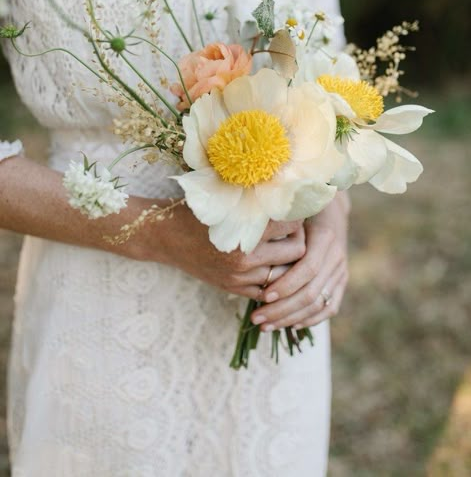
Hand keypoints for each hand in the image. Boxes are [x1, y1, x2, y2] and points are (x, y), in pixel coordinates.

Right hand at [131, 201, 305, 299]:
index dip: (298, 216)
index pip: (291, 225)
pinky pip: (267, 289)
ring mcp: (240, 278)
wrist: (166, 237)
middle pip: (296, 251)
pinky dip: (273, 278)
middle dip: (299, 238)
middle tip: (295, 228)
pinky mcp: (234, 289)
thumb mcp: (226, 200)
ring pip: (284, 273)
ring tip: (284, 244)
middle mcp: (245, 258)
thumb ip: (255, 198)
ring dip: (288, 260)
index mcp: (244, 231)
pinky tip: (270, 263)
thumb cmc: (197, 211)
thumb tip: (289, 186)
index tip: (297, 209)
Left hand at [250, 192, 349, 330]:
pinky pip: (329, 308)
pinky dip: (309, 320)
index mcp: (325, 237)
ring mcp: (341, 271)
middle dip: (282, 309)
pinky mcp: (342, 282)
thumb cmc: (301, 207)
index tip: (263, 295)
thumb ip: (279, 224)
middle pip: (311, 293)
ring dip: (290, 318)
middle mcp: (337, 256)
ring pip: (318, 304)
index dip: (285, 285)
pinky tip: (289, 326)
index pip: (307, 269)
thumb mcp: (292, 210)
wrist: (331, 207)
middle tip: (256, 317)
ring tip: (265, 325)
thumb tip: (251, 237)